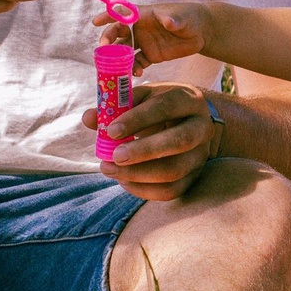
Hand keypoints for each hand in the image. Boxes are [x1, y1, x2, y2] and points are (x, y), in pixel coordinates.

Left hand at [83, 80, 217, 201]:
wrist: (190, 122)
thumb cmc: (159, 107)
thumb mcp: (141, 99)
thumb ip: (116, 106)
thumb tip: (89, 119)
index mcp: (188, 99)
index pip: (165, 107)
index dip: (137, 120)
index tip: (110, 132)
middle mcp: (202, 127)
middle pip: (178, 141)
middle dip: (143, 151)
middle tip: (113, 157)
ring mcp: (201, 154)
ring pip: (175, 170)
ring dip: (138, 174)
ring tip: (110, 170)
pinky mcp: (196, 176)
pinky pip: (172, 190)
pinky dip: (144, 190)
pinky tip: (124, 181)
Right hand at [107, 2, 210, 69]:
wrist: (201, 32)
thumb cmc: (190, 18)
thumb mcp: (183, 18)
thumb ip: (174, 20)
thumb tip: (169, 21)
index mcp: (143, 15)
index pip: (121, 13)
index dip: (107, 15)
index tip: (95, 22)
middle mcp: (139, 28)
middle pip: (118, 33)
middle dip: (108, 39)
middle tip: (104, 48)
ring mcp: (144, 43)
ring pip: (124, 50)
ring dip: (118, 58)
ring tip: (118, 67)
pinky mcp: (150, 55)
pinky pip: (137, 63)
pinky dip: (134, 69)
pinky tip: (136, 74)